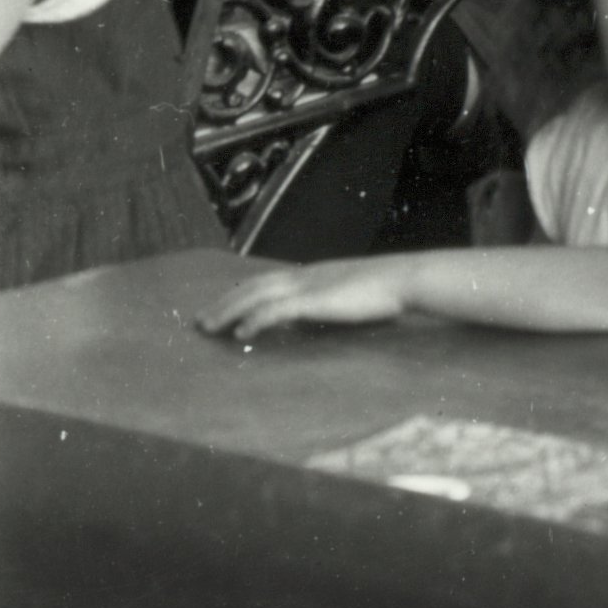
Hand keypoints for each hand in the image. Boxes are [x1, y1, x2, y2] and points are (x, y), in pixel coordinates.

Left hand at [197, 261, 408, 339]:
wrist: (406, 278)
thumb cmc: (387, 289)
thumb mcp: (350, 293)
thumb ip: (327, 303)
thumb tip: (309, 319)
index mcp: (313, 273)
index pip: (267, 280)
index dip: (241, 292)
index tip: (223, 306)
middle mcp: (304, 275)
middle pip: (253, 286)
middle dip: (224, 302)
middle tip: (200, 320)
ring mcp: (308, 286)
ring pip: (256, 296)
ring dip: (228, 311)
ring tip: (208, 328)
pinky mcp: (314, 300)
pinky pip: (275, 311)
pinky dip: (253, 321)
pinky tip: (240, 334)